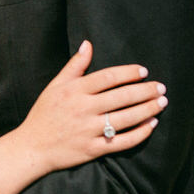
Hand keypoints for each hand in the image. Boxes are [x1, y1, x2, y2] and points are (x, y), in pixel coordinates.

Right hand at [13, 40, 165, 174]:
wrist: (32, 147)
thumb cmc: (44, 114)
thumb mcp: (55, 85)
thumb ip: (74, 65)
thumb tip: (88, 44)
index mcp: (74, 90)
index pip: (108, 77)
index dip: (129, 73)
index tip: (144, 71)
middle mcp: (83, 109)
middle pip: (122, 96)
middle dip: (146, 91)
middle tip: (161, 87)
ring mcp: (89, 130)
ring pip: (126, 118)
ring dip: (148, 109)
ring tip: (161, 102)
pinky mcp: (94, 149)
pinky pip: (122, 141)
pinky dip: (139, 133)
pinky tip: (151, 125)